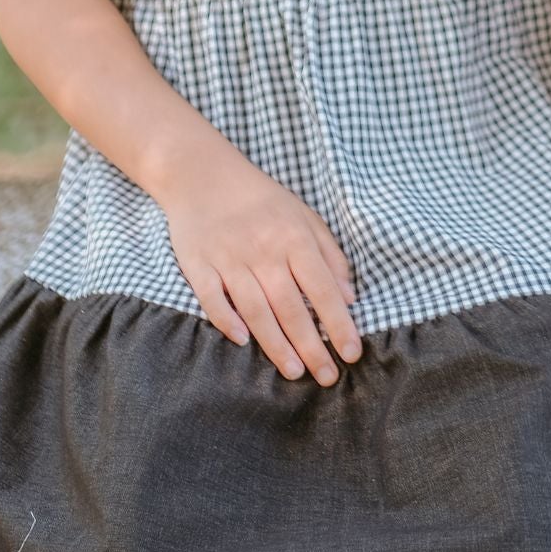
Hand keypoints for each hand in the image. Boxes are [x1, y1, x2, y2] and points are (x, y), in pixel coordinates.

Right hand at [164, 147, 362, 384]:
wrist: (205, 174)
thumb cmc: (262, 200)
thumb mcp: (304, 216)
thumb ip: (329, 254)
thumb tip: (350, 297)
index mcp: (294, 237)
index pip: (322, 288)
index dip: (339, 322)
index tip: (352, 353)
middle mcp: (264, 250)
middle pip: (291, 307)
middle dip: (312, 346)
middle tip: (327, 377)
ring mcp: (229, 258)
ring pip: (256, 310)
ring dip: (276, 344)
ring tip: (294, 372)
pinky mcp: (199, 264)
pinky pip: (213, 299)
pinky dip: (227, 321)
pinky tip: (243, 343)